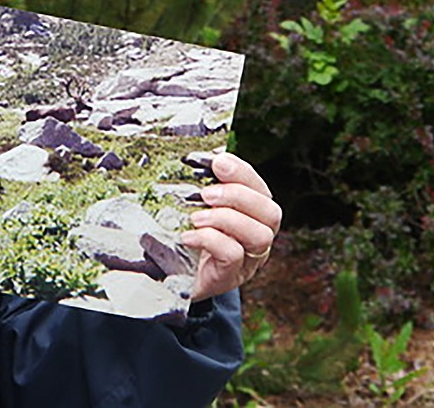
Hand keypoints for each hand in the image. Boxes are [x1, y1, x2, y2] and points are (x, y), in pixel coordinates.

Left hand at [180, 153, 281, 302]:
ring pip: (260, 235)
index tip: (217, 162)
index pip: (261, 189)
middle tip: (206, 193)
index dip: (243, 172)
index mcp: (250, 215)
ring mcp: (246, 261)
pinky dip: (211, 239)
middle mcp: (255, 238)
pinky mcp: (229, 277)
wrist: (163, 277)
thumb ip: (201, 184)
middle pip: (270, 212)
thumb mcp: (190, 206)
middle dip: (238, 195)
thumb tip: (204, 155)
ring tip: (196, 217)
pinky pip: (234, 255)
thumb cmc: (179, 236)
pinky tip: (187, 236)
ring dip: (226, 218)